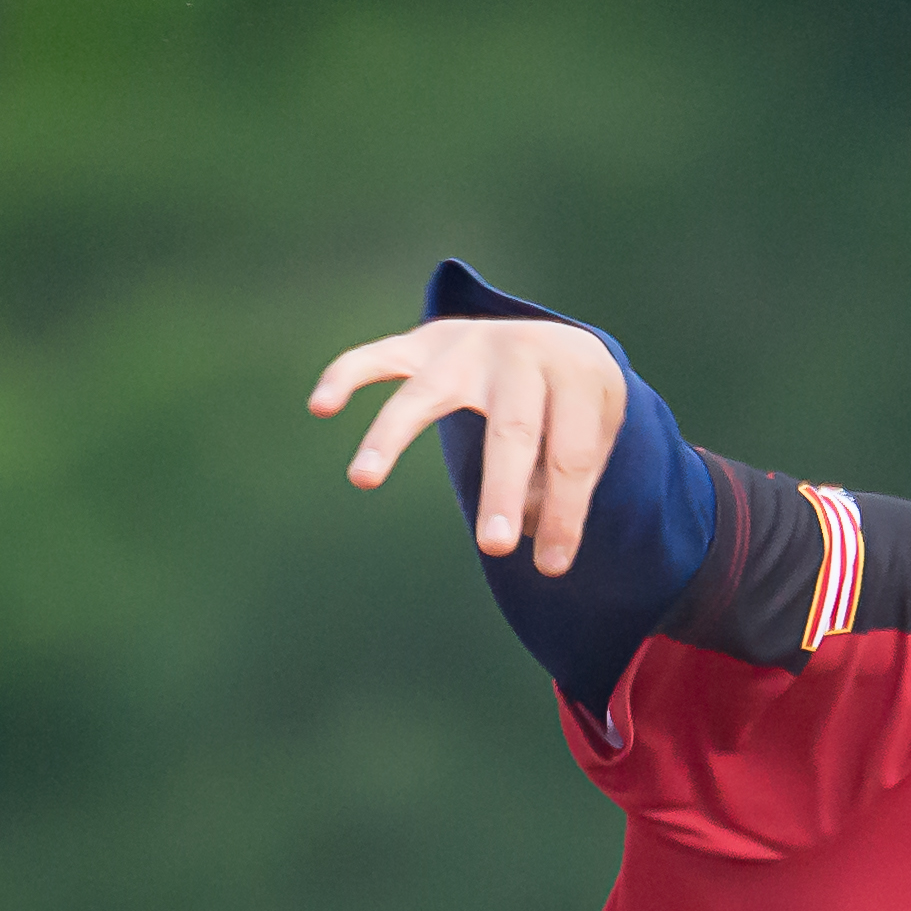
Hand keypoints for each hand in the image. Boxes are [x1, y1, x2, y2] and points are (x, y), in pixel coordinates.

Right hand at [309, 315, 627, 569]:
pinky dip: (346, 374)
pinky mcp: (426, 344)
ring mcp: (467, 346)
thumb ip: (559, 487)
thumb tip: (521, 528)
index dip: (562, 513)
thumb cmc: (574, 415)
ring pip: (427, 393)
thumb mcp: (590, 443)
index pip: (569, 454)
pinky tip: (320, 406)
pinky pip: (380, 356)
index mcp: (577, 376)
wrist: (558, 344)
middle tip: (495, 547)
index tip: (551, 567)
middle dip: (502, 491)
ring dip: (390, 437)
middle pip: (511, 429)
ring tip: (362, 479)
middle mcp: (521, 354)